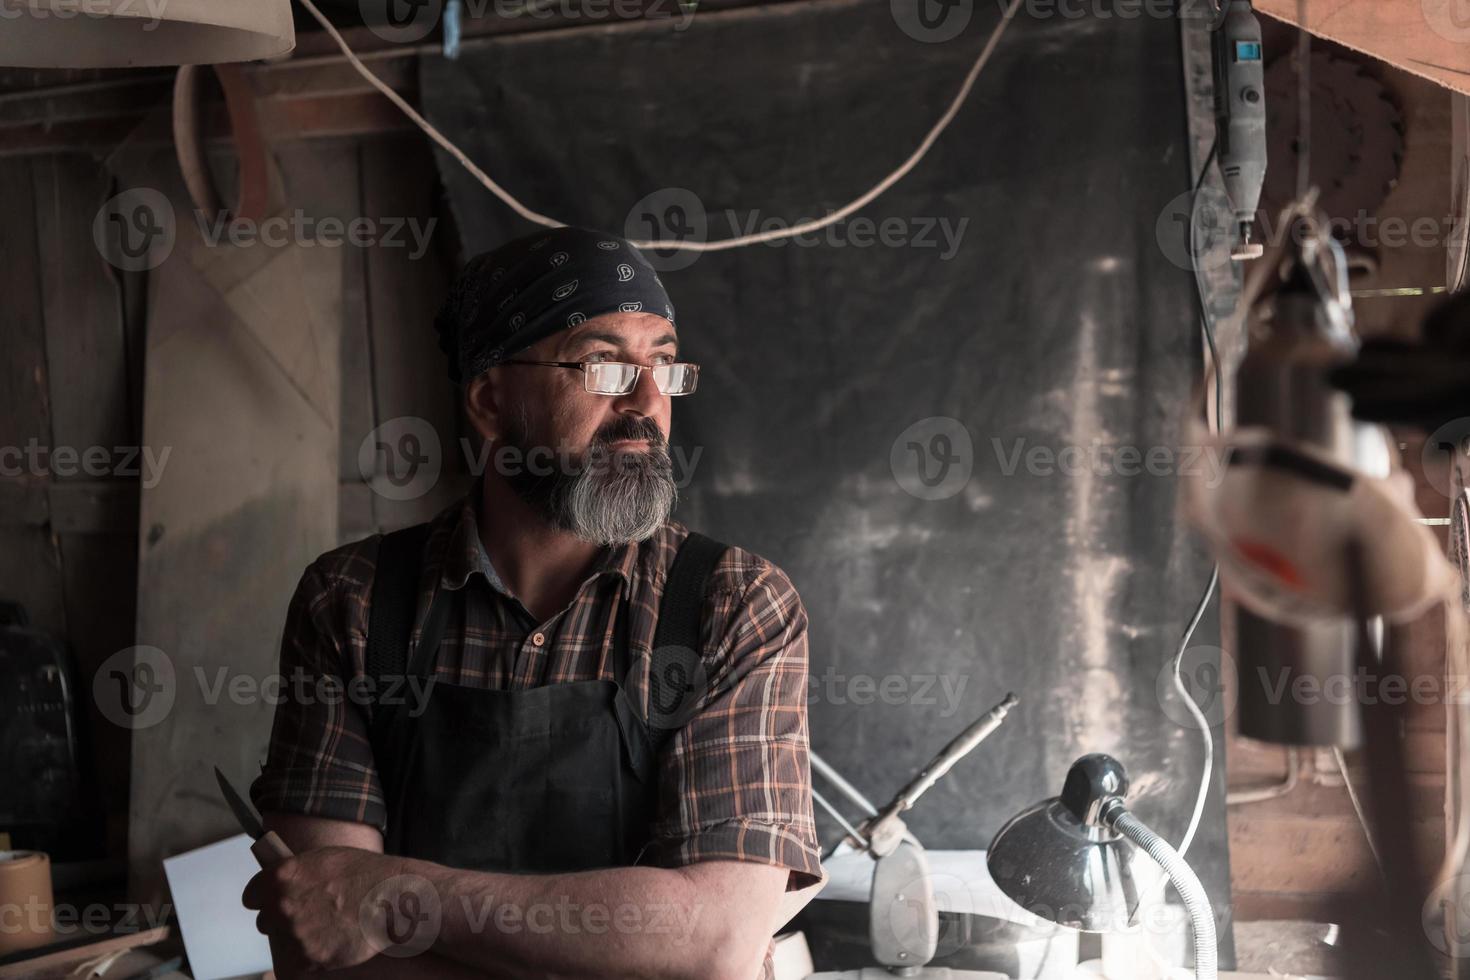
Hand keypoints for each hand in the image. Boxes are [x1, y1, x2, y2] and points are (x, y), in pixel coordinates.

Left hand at [242, 846, 413, 970]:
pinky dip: (312, 957)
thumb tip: (279, 883)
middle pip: (265, 922)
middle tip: (308, 915)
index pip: (251, 896)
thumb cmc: (365, 873)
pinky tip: (331, 943)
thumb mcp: (325, 858)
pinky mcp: (310, 958)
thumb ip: (296, 871)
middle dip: (282, 920)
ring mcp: (295, 935)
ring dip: (298, 939)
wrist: (393, 898)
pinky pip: (299, 963)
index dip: (264, 898)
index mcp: (281, 876)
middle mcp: (282, 906)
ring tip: (325, 929)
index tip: (273, 901)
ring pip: (283, 944)